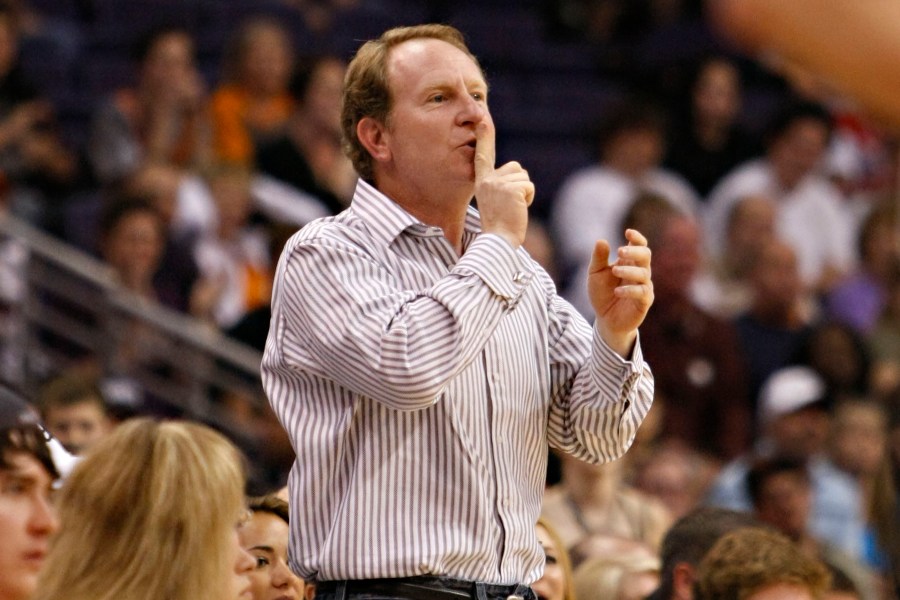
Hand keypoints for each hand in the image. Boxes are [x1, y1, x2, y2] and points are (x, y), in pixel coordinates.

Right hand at [473, 121, 533, 247]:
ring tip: (513, 208)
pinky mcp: (511, 189)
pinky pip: (529, 186)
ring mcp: (498, 183)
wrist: (498, 241)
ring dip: (525, 193)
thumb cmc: (499, 225)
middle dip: (520, 185)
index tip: (482, 119)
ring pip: (524, 177)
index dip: (484, 136)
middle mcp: (487, 179)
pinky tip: (518, 210)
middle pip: (516, 169)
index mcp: (481, 181)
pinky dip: (528, 198)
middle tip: (509, 206)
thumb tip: (516, 172)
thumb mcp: (494, 200)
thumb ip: (499, 184)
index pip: (483, 155)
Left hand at [587, 229, 653, 356]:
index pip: (639, 246)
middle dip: (634, 251)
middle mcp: (640, 272)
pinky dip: (630, 290)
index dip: (637, 238)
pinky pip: (642, 292)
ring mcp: (644, 286)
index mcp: (630, 262)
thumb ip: (598, 258)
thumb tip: (601, 240)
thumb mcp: (595, 274)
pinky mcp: (644, 302)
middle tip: (620, 251)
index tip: (628, 232)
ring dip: (629, 270)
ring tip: (614, 270)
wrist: (605, 319)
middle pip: (645, 255)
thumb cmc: (602, 294)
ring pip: (644, 273)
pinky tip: (618, 291)